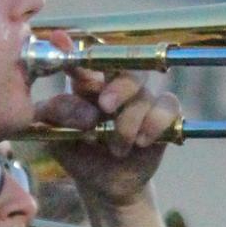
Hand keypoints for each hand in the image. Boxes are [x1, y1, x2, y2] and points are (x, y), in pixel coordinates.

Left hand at [31, 33, 181, 207]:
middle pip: (126, 66)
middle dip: (118, 86)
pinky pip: (169, 106)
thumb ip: (57, 115)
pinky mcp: (162, 117)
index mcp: (87, 85)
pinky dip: (156, 123)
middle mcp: (116, 86)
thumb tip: (80, 108)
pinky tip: (141, 141)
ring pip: (145, 93)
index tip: (60, 40)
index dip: (73, 49)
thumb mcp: (56, 136)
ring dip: (130, 121)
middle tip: (106, 106)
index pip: (84, 61)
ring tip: (116, 148)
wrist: (103, 186)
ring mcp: (142, 100)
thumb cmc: (78, 154)